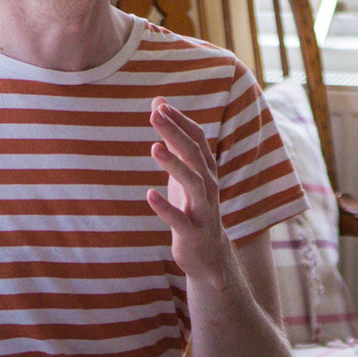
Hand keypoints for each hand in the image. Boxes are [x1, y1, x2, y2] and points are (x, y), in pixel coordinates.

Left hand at [147, 100, 237, 284]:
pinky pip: (180, 219)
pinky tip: (149, 195)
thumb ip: (172, 138)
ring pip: (193, 183)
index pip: (197, 139)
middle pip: (194, 154)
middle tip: (154, 115)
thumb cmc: (192, 205)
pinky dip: (166, 207)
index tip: (161, 105)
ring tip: (154, 148)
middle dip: (175, 133)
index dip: (181, 121)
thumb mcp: (182, 170)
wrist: (209, 254)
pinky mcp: (192, 233)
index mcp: (207, 170)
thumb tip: (158, 102)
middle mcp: (208, 186)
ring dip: (174, 165)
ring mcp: (202, 210)